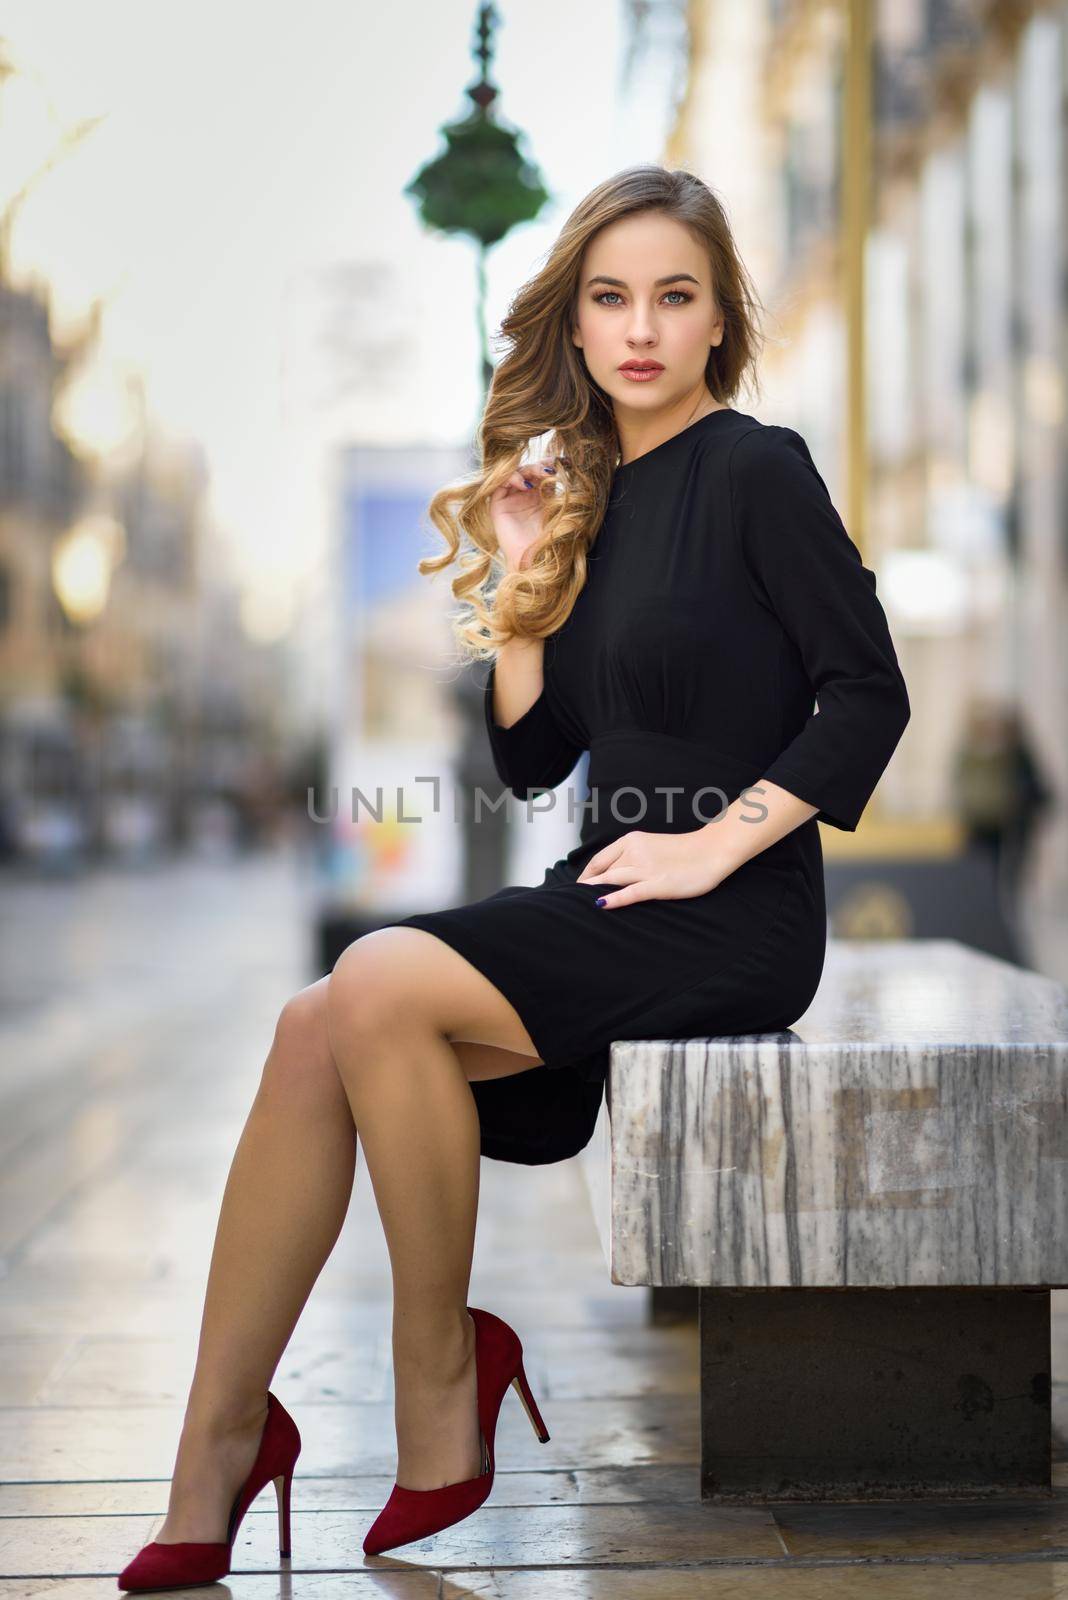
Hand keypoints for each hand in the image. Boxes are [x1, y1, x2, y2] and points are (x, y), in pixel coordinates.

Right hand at [489, 456, 558, 573]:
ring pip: (516, 473)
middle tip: (551, 469)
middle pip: (529, 470)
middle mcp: (525, 496)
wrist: (536, 560)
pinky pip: (501, 483)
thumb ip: (559, 488)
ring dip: (529, 469)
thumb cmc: (551, 540)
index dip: (551, 464)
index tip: (564, 462)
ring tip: (542, 474)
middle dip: (540, 466)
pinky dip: (512, 477)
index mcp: (541, 496)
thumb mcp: (559, 509)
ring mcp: (511, 499)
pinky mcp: (498, 505)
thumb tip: (566, 463)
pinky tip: (525, 484)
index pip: (543, 473)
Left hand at [576, 829, 729, 909]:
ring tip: (577, 906)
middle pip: (601, 872)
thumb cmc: (684, 851)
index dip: (585, 876)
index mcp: (631, 840)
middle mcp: (634, 852)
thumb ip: (632, 855)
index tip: (577, 888)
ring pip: (611, 880)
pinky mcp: (657, 884)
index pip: (599, 860)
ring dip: (593, 892)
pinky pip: (630, 892)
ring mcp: (645, 868)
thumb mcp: (651, 845)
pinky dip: (614, 899)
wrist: (711, 850)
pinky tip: (601, 904)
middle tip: (572, 902)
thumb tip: (613, 871)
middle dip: (585, 887)